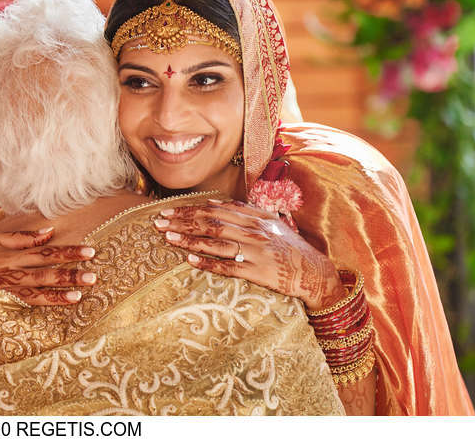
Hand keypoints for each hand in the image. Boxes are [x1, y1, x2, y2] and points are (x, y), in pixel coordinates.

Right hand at [0, 228, 96, 312]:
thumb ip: (18, 236)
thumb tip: (48, 231)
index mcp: (8, 249)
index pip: (44, 248)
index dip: (67, 249)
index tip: (89, 250)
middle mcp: (9, 265)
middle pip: (45, 266)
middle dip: (71, 267)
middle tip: (94, 269)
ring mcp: (5, 283)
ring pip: (40, 284)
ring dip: (64, 286)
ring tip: (85, 288)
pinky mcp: (0, 297)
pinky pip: (29, 300)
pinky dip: (49, 300)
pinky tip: (66, 301)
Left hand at [154, 199, 344, 310]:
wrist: (315, 272)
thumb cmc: (289, 248)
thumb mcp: (269, 223)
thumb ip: (242, 211)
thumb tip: (211, 203)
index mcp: (254, 217)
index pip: (214, 210)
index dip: (188, 210)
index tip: (167, 211)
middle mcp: (254, 231)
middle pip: (211, 223)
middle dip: (182, 222)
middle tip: (158, 223)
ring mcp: (257, 251)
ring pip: (217, 242)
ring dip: (190, 240)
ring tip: (168, 238)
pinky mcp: (260, 272)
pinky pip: (230, 267)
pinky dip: (210, 263)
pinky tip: (191, 262)